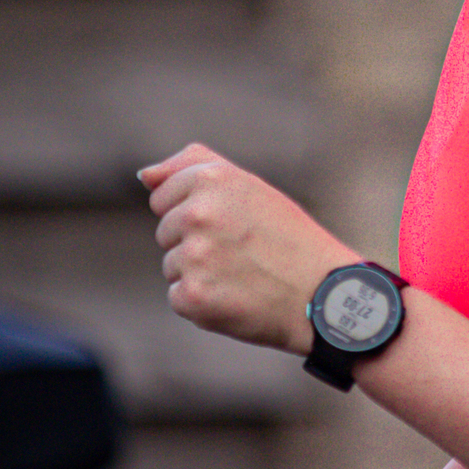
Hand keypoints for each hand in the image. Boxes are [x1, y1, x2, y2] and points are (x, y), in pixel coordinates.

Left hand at [138, 144, 343, 353]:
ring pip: (172, 265)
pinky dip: (203, 301)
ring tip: (244, 275)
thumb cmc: (290, 239)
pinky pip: (178, 296)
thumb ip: (194, 166)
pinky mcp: (191, 297)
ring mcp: (193, 257)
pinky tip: (237, 297)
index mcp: (213, 180)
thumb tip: (144, 176)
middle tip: (244, 252)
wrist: (324, 295)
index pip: (163, 196)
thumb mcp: (250, 187)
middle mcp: (198, 214)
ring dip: (200, 273)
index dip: (197, 213)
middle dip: (196, 242)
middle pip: (165, 232)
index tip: (232, 224)